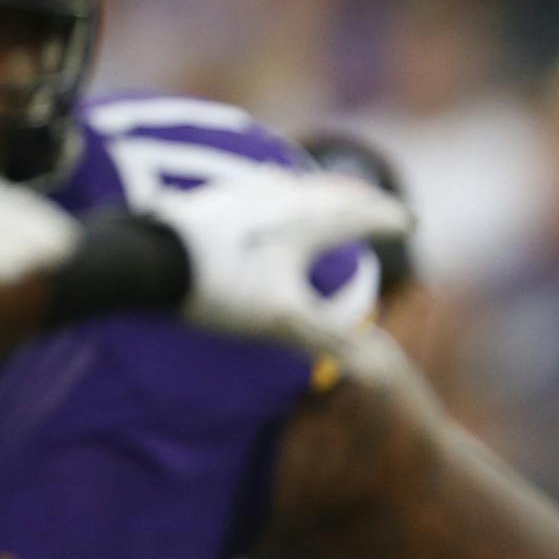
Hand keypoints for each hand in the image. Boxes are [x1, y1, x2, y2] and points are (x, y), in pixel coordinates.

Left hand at [143, 167, 410, 350]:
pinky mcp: (220, 197)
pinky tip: (273, 198)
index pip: (364, 215)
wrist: (148, 257)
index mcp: (310, 221)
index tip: (411, 222)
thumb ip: (331, 340)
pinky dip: (288, 194)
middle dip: (364, 201)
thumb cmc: (222, 287)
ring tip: (335, 198)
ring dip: (327, 193)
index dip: (390, 219)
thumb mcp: (283, 321)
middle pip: (336, 192)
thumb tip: (378, 373)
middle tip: (382, 207)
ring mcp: (250, 192)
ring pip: (301, 186)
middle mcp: (285, 197)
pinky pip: (268, 189)